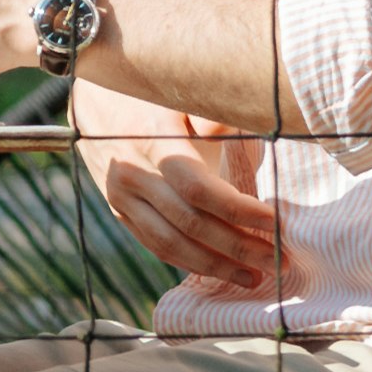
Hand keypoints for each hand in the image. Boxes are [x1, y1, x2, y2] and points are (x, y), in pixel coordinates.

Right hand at [80, 99, 286, 295]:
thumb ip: (211, 114)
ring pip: (171, 244)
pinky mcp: (119, 211)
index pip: (199, 188)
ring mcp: (122, 198)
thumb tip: (233, 128)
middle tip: (278, 261)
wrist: (93, 100)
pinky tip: (218, 271)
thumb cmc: (152, 95)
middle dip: (237, 247)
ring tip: (254, 278)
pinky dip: (188, 263)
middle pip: (190, 224)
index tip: (274, 223)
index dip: (238, 210)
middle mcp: (134, 175)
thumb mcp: (180, 93)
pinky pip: (155, 246)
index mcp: (153, 141)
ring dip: (215, 266)